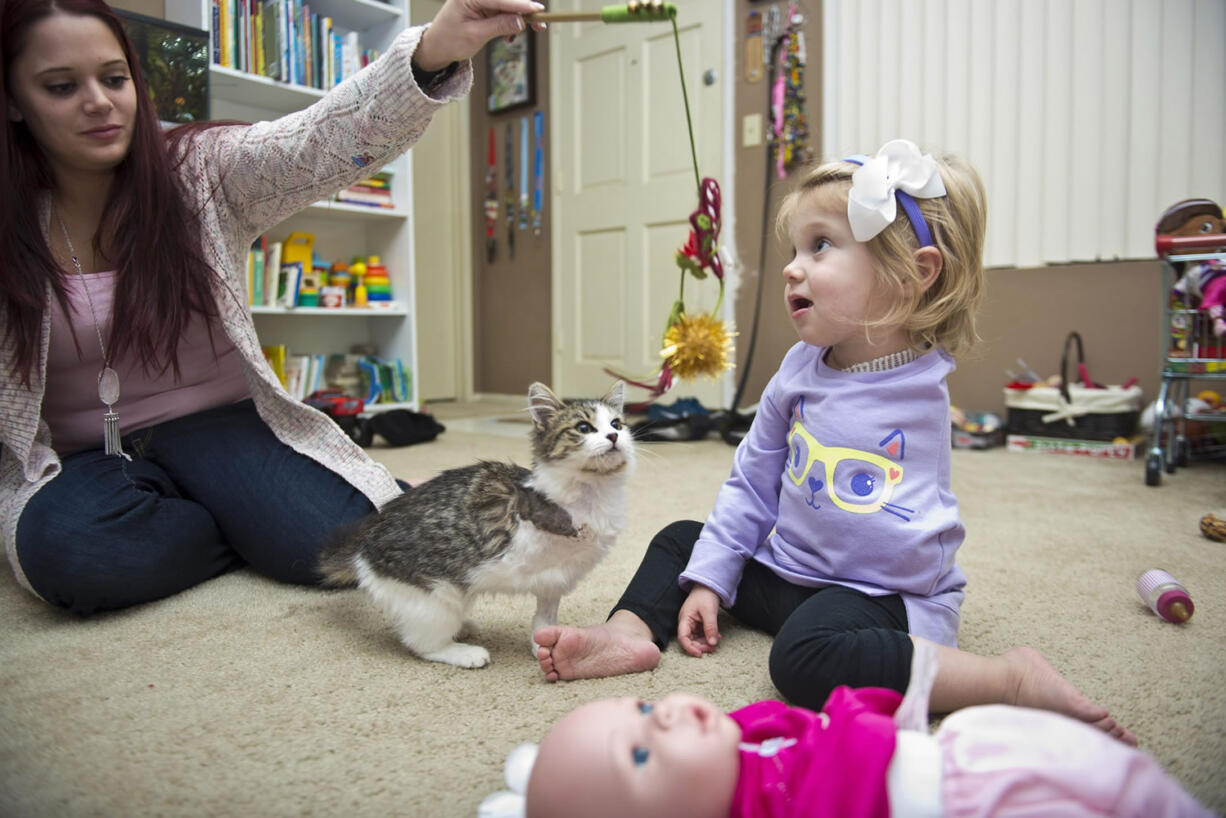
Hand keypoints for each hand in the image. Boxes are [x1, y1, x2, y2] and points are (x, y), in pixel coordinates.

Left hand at [415, 0, 547, 70]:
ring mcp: (482, 1)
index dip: (520, 5)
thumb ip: (498, 26)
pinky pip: (505, 12)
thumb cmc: (449, 40)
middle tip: (539, 25)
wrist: (437, 46)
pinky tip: (510, 35)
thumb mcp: (475, 35)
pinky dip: (511, 23)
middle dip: (523, 11)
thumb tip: (520, 22)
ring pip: (509, 6)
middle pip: (507, 0)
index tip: (537, 10)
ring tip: (519, 36)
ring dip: (518, 20)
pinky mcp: (486, 7)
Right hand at [677, 585, 721, 657]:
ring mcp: (692, 624)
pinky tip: (717, 637)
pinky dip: (709, 638)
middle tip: (712, 648)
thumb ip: (710, 628)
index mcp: (684, 619)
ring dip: (706, 643)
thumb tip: (712, 643)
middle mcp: (687, 623)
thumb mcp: (709, 612)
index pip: (683, 638)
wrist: (709, 586)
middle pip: (690, 641)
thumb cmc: (705, 596)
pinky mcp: (699, 624)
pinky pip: (702, 635)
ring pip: (696, 639)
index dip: (690, 648)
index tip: (700, 654)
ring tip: (716, 641)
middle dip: (700, 646)